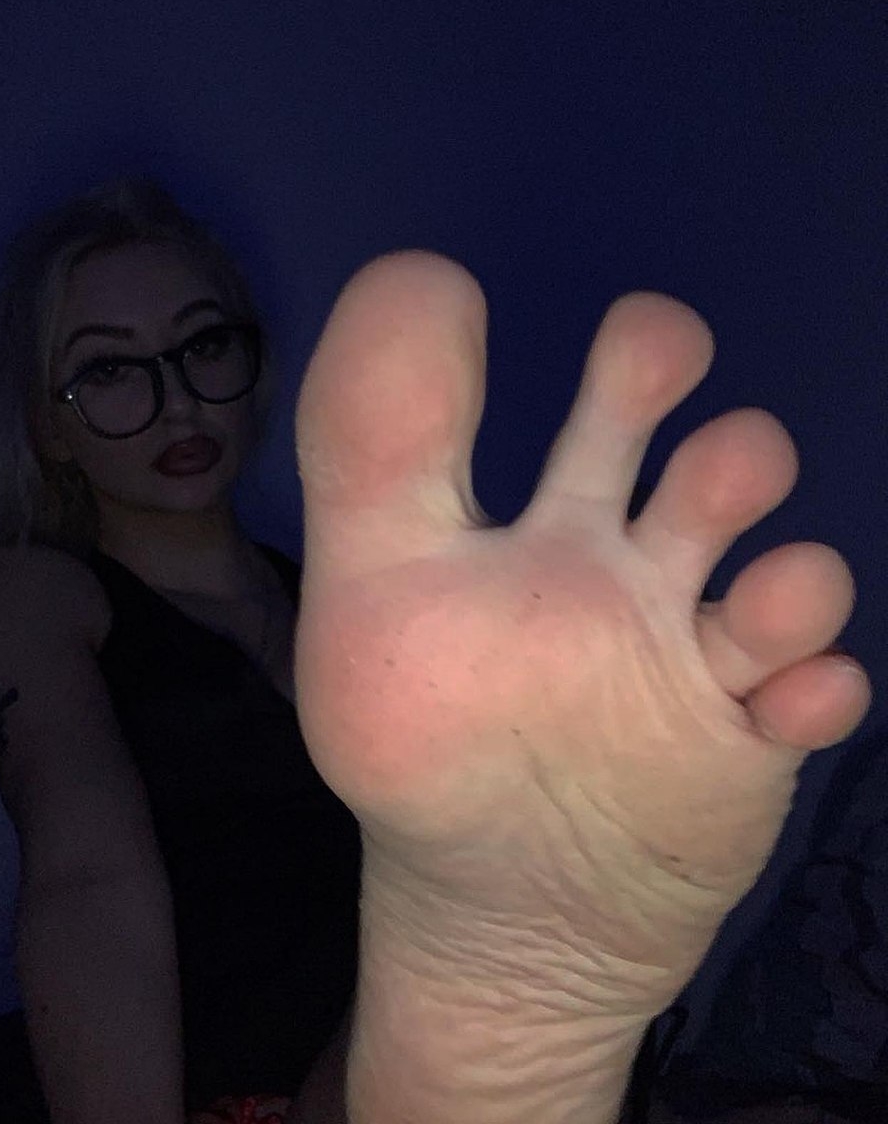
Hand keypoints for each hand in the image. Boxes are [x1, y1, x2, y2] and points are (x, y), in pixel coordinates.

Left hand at [293, 251, 869, 1022]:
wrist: (492, 906)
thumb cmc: (421, 737)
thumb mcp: (365, 587)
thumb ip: (370, 441)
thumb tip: (417, 274)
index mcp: (555, 525)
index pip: (616, 410)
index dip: (642, 363)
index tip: (643, 348)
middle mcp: (643, 574)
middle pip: (719, 473)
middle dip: (735, 443)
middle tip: (709, 447)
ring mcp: (701, 663)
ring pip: (786, 580)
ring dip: (791, 570)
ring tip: (750, 597)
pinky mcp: (746, 752)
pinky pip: (812, 702)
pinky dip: (814, 690)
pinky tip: (779, 703)